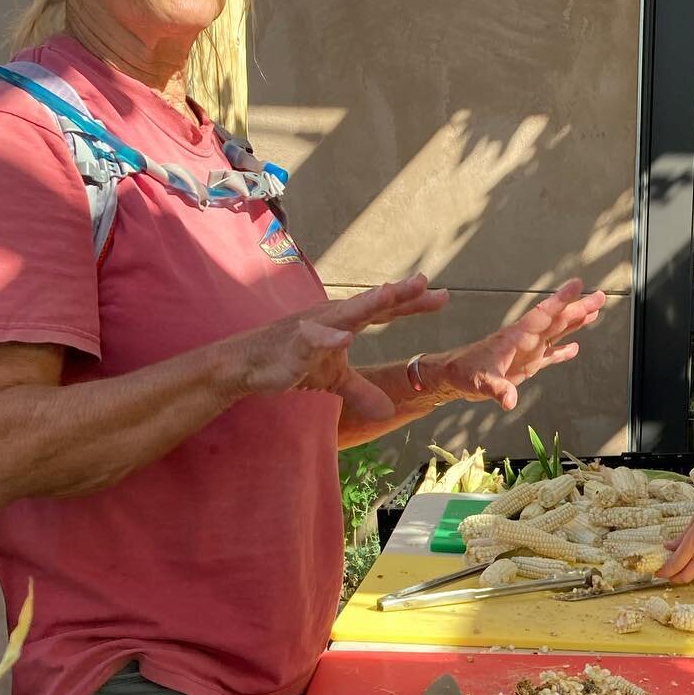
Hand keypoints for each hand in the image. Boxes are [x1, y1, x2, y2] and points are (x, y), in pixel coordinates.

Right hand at [238, 276, 448, 398]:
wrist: (250, 364)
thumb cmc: (295, 361)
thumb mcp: (335, 379)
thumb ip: (362, 390)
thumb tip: (387, 412)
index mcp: (348, 321)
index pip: (386, 311)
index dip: (413, 304)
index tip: (443, 296)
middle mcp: (335, 317)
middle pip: (373, 304)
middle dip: (399, 294)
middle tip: (426, 282)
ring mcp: (315, 327)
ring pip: (347, 313)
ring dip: (369, 303)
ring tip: (392, 293)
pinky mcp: (296, 344)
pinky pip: (314, 339)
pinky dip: (329, 338)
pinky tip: (345, 339)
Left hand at [437, 279, 605, 409]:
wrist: (452, 377)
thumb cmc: (463, 373)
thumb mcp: (478, 383)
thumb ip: (497, 389)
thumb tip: (511, 401)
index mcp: (515, 338)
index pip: (541, 316)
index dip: (560, 301)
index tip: (577, 285)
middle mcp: (525, 341)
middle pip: (556, 321)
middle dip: (578, 308)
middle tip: (601, 296)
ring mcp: (527, 352)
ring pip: (556, 333)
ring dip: (575, 323)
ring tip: (595, 311)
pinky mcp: (526, 365)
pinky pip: (549, 355)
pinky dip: (562, 352)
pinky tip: (575, 348)